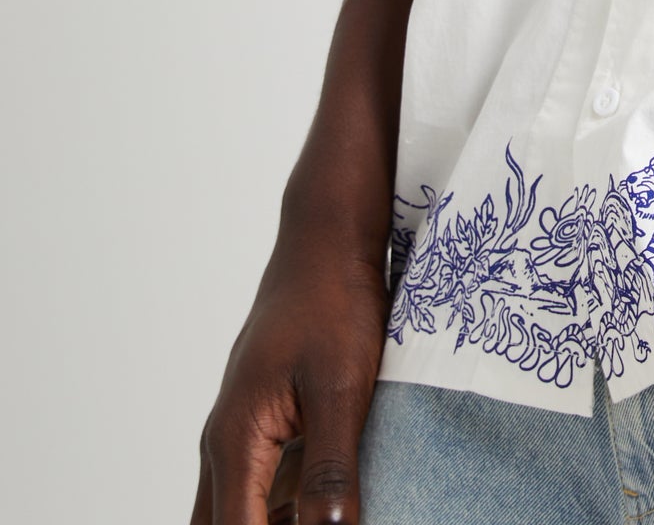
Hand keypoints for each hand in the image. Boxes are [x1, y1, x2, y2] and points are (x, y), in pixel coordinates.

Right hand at [191, 218, 390, 524]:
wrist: (327, 242)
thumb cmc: (334, 303)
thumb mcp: (343, 387)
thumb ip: (331, 467)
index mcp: (236, 440)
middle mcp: (225, 445)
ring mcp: (241, 434)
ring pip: (239, 511)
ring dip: (277, 522)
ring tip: (328, 514)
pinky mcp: (263, 424)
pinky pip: (261, 487)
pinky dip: (287, 508)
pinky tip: (328, 507)